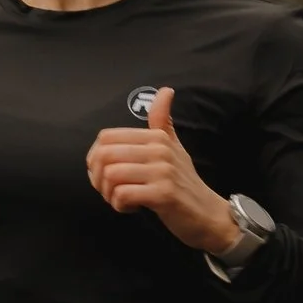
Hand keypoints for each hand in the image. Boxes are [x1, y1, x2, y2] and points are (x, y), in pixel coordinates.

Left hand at [84, 85, 241, 259]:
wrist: (208, 213)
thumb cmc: (184, 182)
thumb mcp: (173, 147)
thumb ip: (163, 121)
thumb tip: (166, 90)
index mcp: (157, 137)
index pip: (106, 137)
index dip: (95, 158)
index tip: (106, 174)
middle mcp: (160, 150)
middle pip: (104, 155)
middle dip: (98, 178)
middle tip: (110, 190)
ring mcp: (162, 172)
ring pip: (111, 175)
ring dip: (108, 193)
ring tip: (121, 199)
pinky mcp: (163, 194)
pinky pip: (123, 194)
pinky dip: (120, 205)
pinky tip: (132, 208)